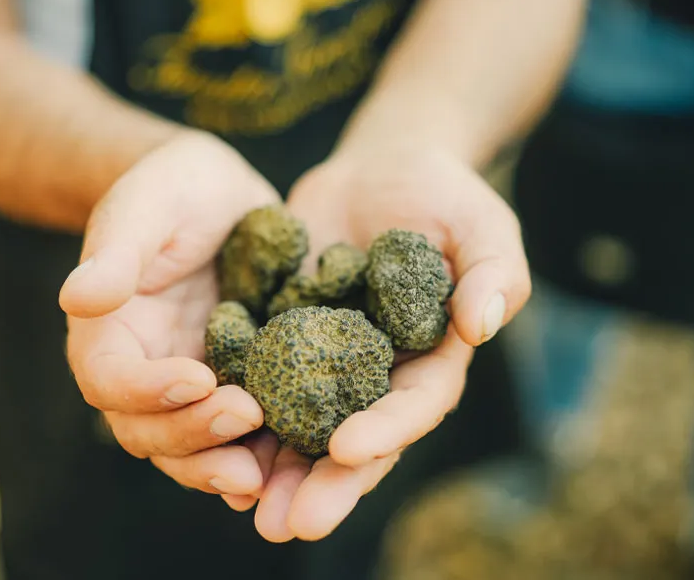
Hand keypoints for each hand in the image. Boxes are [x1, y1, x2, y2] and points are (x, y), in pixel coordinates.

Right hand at [59, 131, 279, 496]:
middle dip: (193, 436)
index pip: (110, 379)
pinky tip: (293, 464)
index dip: (148, 389)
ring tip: (261, 475)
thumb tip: (75, 298)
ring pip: (190, 450)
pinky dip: (259, 458)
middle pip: (148, 432)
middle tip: (247, 418)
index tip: (198, 377)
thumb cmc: (172, 187)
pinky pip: (239, 439)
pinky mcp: (235, 390)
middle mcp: (143, 374)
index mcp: (107, 334)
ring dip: (221, 466)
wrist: (218, 195)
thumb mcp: (147, 205)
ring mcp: (190, 389)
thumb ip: (116, 252)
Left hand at [239, 150, 531, 541]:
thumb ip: (492, 272)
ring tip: (243, 507)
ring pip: (303, 430)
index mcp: (433, 361)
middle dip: (326, 485)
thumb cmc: (445, 195)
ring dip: (276, 472)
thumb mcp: (481, 224)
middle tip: (290, 523)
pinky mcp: (286, 343)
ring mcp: (329, 366)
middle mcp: (379, 377)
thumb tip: (480, 324)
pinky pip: (260, 386)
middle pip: (356, 442)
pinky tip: (202, 443)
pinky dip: (236, 417)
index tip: (346, 448)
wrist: (384, 169)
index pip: (414, 406)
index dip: (386, 431)